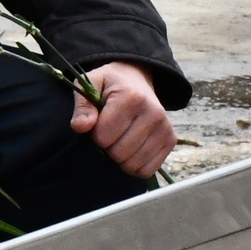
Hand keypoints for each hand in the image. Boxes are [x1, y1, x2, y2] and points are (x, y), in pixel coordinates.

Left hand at [72, 61, 172, 178]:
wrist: (136, 79)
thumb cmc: (110, 85)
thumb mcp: (91, 84)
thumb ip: (82, 105)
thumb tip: (80, 126)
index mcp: (131, 97)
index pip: (104, 136)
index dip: (95, 134)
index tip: (99, 123)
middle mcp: (153, 113)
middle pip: (119, 153)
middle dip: (108, 146)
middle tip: (110, 132)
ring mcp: (165, 128)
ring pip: (133, 164)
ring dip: (120, 158)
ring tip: (120, 139)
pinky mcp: (170, 141)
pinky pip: (148, 170)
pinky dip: (135, 166)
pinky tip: (131, 151)